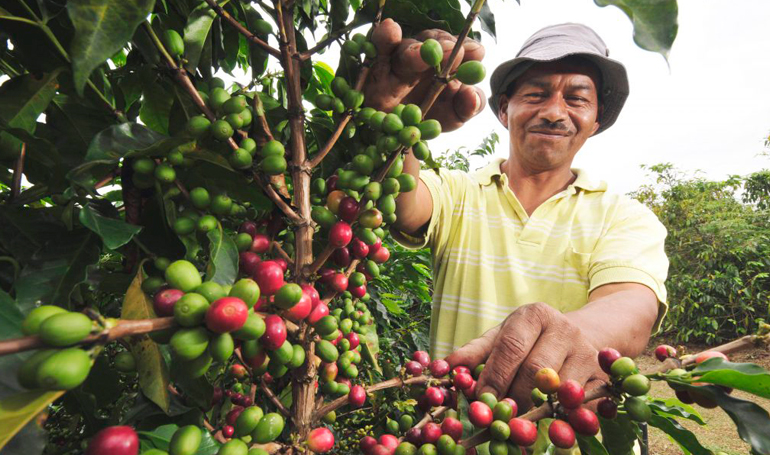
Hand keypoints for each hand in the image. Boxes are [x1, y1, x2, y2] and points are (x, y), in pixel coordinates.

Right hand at [366, 18, 486, 131]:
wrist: (391, 134)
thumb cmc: (424, 119)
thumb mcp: (450, 118)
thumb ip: (466, 107)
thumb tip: (472, 92)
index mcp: (450, 67)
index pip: (464, 51)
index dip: (470, 50)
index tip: (474, 53)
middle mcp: (428, 57)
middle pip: (437, 41)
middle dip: (445, 44)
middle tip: (450, 50)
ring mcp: (401, 59)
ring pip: (409, 46)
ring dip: (417, 49)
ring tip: (422, 52)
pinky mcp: (378, 63)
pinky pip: (381, 46)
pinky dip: (384, 36)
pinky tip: (390, 29)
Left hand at [445, 302, 605, 410]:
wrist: (584, 333)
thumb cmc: (532, 339)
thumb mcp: (502, 337)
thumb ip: (474, 352)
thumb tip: (444, 368)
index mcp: (534, 315)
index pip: (511, 347)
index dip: (494, 376)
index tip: (480, 400)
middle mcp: (564, 329)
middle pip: (535, 370)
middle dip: (513, 397)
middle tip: (497, 416)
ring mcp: (587, 352)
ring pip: (560, 389)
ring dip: (538, 410)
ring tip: (519, 422)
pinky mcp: (603, 377)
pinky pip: (584, 405)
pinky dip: (566, 419)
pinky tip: (550, 425)